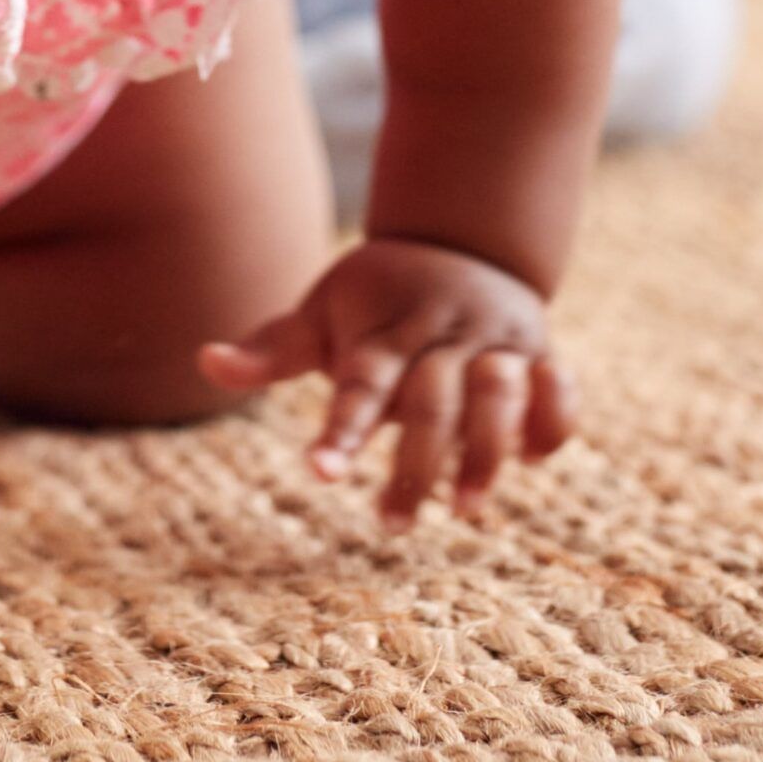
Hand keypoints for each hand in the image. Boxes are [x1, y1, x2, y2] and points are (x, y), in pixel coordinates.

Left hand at [197, 237, 576, 528]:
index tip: (318, 474)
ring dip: (486, 451)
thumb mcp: (322, 312)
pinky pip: (557, 383)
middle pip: (431, 400)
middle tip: (389, 527)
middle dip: (415, 464)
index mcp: (384, 328)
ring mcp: (495, 338)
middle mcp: (441, 331)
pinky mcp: (538, 348)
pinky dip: (551, 419)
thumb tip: (205, 361)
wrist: (458, 234)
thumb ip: (271, 348)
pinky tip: (532, 457)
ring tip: (465, 509)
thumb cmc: (375, 293)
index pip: (360, 382)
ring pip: (498, 392)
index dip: (342, 428)